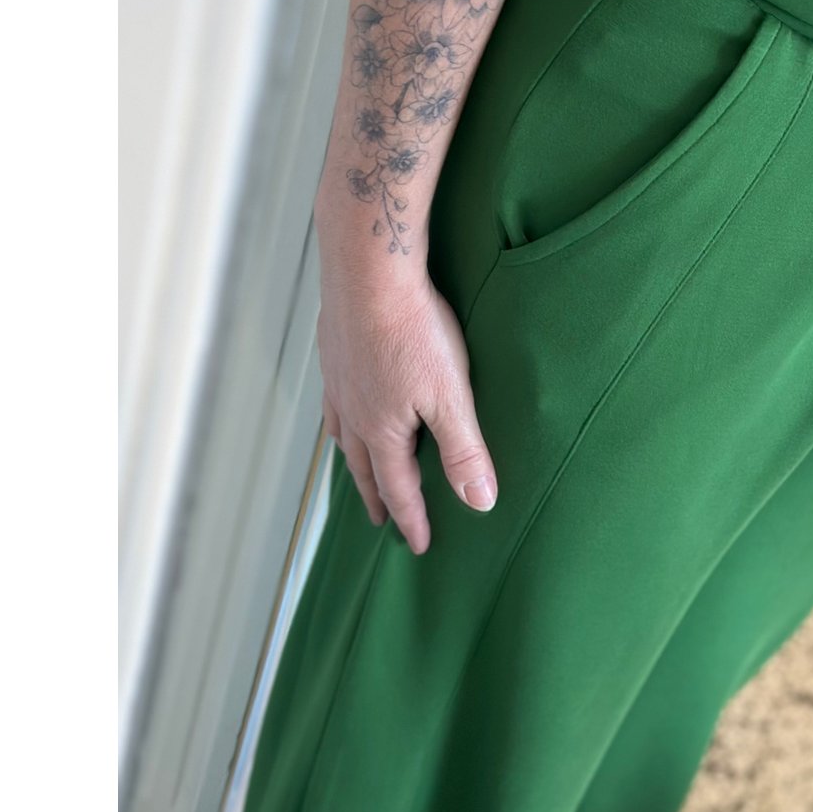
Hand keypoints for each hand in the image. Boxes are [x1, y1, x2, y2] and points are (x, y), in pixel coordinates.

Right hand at [316, 259, 496, 554]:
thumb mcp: (451, 398)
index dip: (411, 518)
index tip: (417, 544)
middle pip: (364, 467)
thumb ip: (464, 452)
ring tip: (358, 469)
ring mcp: (338, 379)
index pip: (399, 487)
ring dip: (352, 458)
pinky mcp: (332, 348)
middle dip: (376, 496)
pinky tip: (346, 403)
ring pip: (342, 433)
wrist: (368, 267)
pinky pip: (334, 397)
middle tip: (380, 520)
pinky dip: (340, 416)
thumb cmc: (413, 330)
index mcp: (383, 430)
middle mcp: (353, 411)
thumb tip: (479, 503)